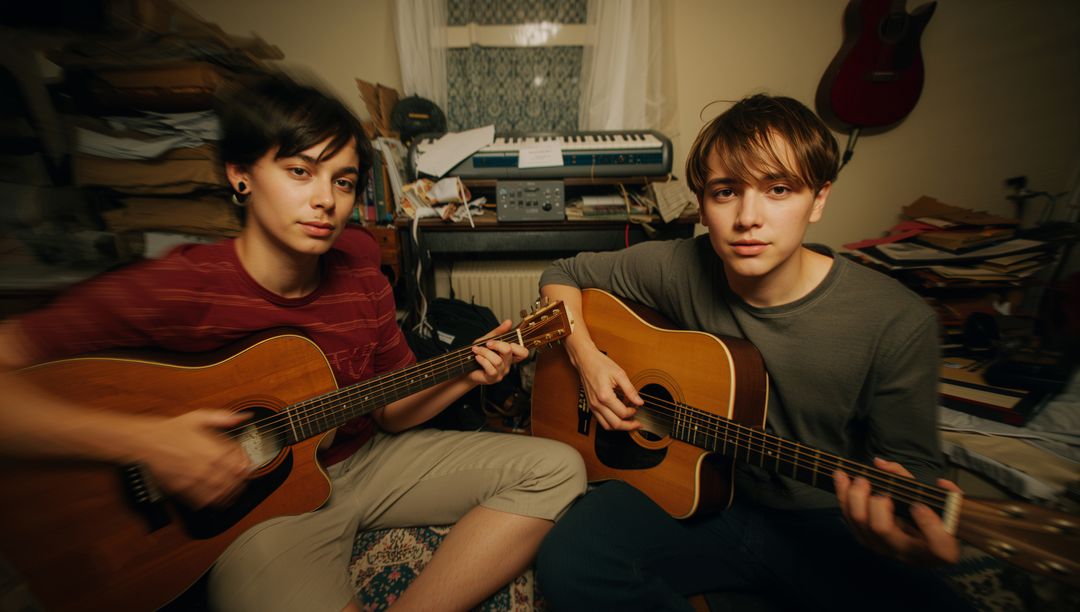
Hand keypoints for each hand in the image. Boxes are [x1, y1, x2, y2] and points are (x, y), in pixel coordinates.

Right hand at [134, 409, 252, 508]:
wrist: (148, 442)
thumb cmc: (172, 429)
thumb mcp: (200, 417)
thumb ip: (224, 418)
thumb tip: (243, 416)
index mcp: (214, 451)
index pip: (241, 463)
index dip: (246, 464)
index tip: (246, 463)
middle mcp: (207, 468)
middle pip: (234, 480)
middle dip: (241, 479)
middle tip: (243, 478)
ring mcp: (196, 481)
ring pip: (222, 493)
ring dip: (232, 492)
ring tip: (234, 489)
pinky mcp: (184, 490)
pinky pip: (205, 501)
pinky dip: (215, 501)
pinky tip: (218, 497)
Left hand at [467, 320, 528, 385]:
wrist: (466, 368)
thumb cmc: (478, 354)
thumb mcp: (487, 340)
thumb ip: (499, 332)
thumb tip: (509, 321)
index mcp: (510, 355)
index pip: (524, 353)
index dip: (517, 346)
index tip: (504, 340)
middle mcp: (508, 364)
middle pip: (509, 351)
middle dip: (496, 344)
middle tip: (487, 343)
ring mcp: (501, 372)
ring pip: (497, 360)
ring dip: (484, 352)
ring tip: (476, 350)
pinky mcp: (493, 378)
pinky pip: (490, 368)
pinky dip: (482, 360)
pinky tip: (477, 357)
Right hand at [574, 345, 642, 430]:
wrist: (585, 360)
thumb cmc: (600, 364)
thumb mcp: (619, 374)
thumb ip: (630, 390)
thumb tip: (639, 401)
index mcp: (604, 396)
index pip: (622, 413)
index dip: (632, 412)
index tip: (637, 407)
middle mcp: (597, 404)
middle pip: (615, 424)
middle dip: (628, 426)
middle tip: (637, 424)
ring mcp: (592, 406)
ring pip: (607, 426)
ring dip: (619, 427)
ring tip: (629, 424)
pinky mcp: (591, 406)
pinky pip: (601, 421)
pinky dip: (611, 422)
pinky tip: (618, 417)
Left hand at [834, 457, 960, 565]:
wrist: (921, 539)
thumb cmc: (933, 517)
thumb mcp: (934, 497)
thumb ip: (910, 480)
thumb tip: (881, 464)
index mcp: (940, 548)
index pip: (938, 545)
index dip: (929, 525)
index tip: (919, 506)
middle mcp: (910, 553)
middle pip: (883, 530)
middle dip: (876, 503)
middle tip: (880, 486)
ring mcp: (886, 549)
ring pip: (862, 525)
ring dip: (855, 497)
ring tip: (859, 479)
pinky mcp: (868, 541)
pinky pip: (851, 521)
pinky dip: (844, 497)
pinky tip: (842, 479)